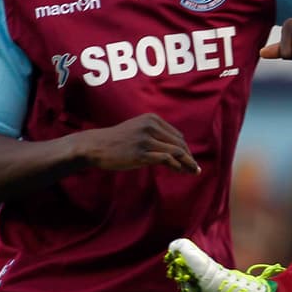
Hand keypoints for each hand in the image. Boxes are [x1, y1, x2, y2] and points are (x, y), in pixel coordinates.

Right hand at [79, 114, 199, 172]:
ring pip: (176, 151)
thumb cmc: (117, 141)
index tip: (189, 159)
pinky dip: (177, 166)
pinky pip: (166, 159)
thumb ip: (155, 134)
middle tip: (195, 168)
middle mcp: (150, 126)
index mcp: (152, 119)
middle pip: (179, 143)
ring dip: (187, 163)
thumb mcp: (138, 129)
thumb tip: (176, 149)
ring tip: (193, 171)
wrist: (96, 146)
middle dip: (189, 157)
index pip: (177, 135)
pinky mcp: (141, 153)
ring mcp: (146, 139)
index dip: (186, 149)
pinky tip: (180, 171)